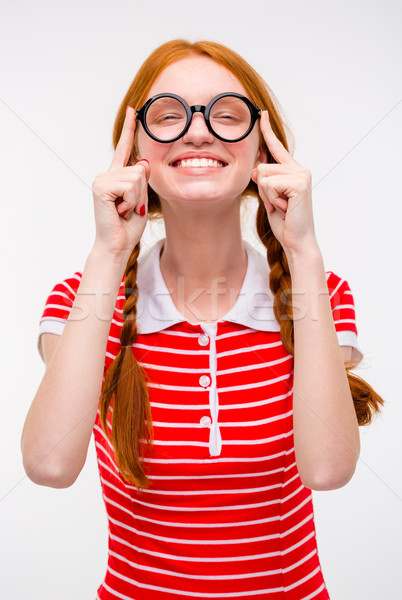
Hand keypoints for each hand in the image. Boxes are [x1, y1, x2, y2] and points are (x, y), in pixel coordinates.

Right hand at [91, 105, 149, 258]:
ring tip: (124, 210)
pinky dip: (130, 201)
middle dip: (142, 192)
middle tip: (129, 208)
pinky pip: (129, 186)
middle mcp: (107, 174)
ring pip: (136, 177)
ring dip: (136, 198)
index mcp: (117, 176)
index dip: (129, 129)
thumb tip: (141, 163)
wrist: (117, 245)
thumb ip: (142, 181)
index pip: (124, 148)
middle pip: (140, 169)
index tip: (132, 109)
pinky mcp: (101, 186)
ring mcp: (102, 179)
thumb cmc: (128, 226)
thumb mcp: (142, 200)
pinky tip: (119, 210)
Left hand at [251, 111, 317, 258]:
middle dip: (263, 190)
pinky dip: (272, 199)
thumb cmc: (284, 221)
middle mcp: (299, 169)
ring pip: (264, 175)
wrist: (297, 240)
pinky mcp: (299, 183)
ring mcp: (301, 174)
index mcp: (293, 170)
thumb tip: (257, 167)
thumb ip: (265, 180)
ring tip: (282, 206)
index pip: (276, 148)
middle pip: (262, 167)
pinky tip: (285, 207)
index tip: (261, 114)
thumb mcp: (269, 197)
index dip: (267, 131)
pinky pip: (269, 184)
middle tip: (277, 204)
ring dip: (267, 196)